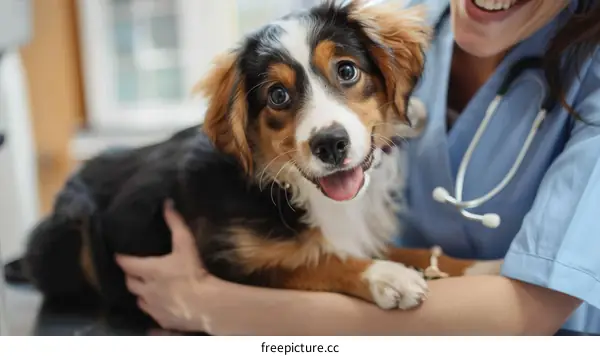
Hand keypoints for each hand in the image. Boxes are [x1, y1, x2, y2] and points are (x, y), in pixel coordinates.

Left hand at [115, 200, 223, 331]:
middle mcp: (146, 290)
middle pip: (130, 284)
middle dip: (130, 277)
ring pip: (140, 301)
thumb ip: (175, 224)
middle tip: (134, 272)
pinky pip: (152, 315)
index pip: (127, 264)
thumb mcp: (185, 244)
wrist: (205, 304)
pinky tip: (160, 307)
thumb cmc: (193, 272)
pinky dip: (154, 309)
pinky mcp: (162, 320)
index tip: (119, 255)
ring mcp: (153, 307)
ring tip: (147, 289)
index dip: (122, 259)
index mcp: (149, 270)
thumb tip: (167, 204)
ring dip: (141, 294)